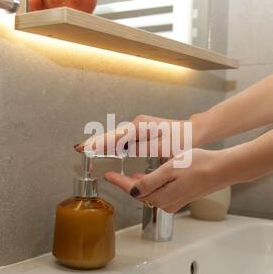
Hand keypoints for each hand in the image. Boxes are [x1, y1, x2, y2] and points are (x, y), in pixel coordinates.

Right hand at [74, 114, 195, 155]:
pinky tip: (104, 148)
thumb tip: (123, 149)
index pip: (115, 137)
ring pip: (116, 136)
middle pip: (112, 134)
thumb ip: (142, 148)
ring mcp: (139, 126)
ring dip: (102, 142)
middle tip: (78, 148)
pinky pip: (123, 138)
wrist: (194, 132)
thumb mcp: (163, 147)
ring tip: (86, 149)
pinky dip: (112, 143)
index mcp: (141, 127)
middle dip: (95, 141)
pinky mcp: (141, 130)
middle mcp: (137, 124)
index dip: (98, 143)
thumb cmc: (182, 141)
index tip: (85, 148)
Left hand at [104, 148, 237, 212]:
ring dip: (139, 185)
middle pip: (140, 194)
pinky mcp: (180, 199)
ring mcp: (174, 203)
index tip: (108, 175)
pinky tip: (149, 178)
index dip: (119, 182)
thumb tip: (133, 191)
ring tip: (129, 174)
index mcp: (162, 197)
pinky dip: (151, 186)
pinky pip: (159, 194)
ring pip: (149, 194)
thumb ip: (150, 181)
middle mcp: (166, 204)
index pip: (133, 191)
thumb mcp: (170, 169)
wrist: (222, 169)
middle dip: (127, 184)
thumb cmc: (199, 165)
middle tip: (116, 173)